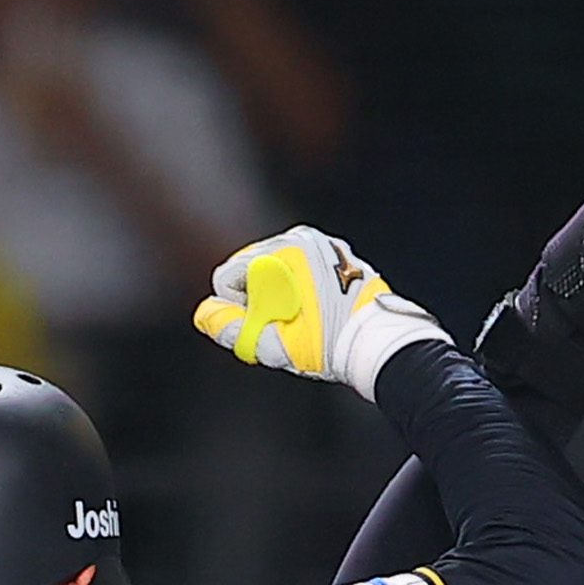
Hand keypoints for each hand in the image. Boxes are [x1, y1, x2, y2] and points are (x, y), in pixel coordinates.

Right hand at [193, 226, 445, 400]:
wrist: (378, 341)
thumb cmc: (329, 346)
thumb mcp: (275, 345)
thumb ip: (234, 329)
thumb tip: (206, 314)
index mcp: (281, 254)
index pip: (228, 276)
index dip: (236, 308)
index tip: (263, 325)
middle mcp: (299, 238)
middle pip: (250, 268)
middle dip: (257, 298)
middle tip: (287, 325)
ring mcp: (320, 242)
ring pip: (275, 267)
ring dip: (279, 293)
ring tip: (305, 318)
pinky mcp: (335, 250)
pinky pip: (300, 266)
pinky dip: (300, 287)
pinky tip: (319, 309)